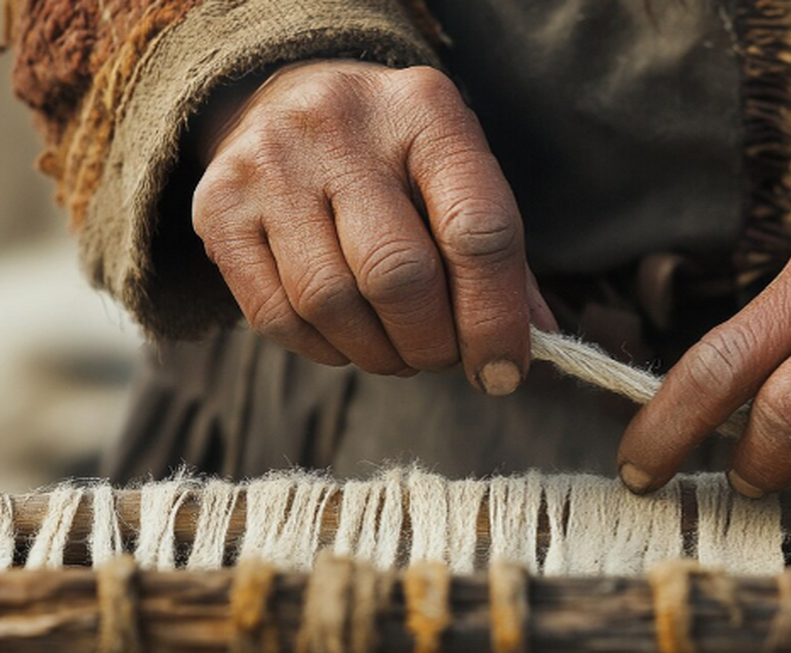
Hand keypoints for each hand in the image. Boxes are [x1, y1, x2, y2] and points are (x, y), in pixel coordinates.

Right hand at [192, 60, 554, 392]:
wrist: (284, 98)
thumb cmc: (396, 158)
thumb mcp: (457, 176)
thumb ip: (499, 257)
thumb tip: (532, 346)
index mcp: (427, 110)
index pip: (477, 230)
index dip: (495, 318)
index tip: (504, 373)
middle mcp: (341, 125)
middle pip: (399, 275)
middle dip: (432, 343)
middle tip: (443, 358)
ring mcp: (269, 163)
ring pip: (332, 304)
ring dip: (379, 354)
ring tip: (400, 350)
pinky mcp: (216, 207)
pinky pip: (276, 317)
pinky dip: (325, 350)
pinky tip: (348, 337)